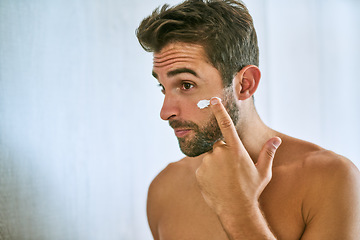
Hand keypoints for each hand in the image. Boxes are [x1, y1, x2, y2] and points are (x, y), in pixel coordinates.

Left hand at [195, 97, 280, 214]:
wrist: (235, 210)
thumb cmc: (251, 190)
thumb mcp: (263, 171)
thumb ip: (268, 153)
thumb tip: (276, 139)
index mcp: (236, 150)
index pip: (225, 124)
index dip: (218, 110)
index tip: (212, 100)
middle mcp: (220, 153)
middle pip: (219, 145)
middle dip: (224, 152)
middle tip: (232, 169)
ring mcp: (208, 162)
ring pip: (211, 157)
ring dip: (216, 163)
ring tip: (225, 178)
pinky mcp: (199, 172)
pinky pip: (204, 167)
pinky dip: (208, 172)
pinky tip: (217, 183)